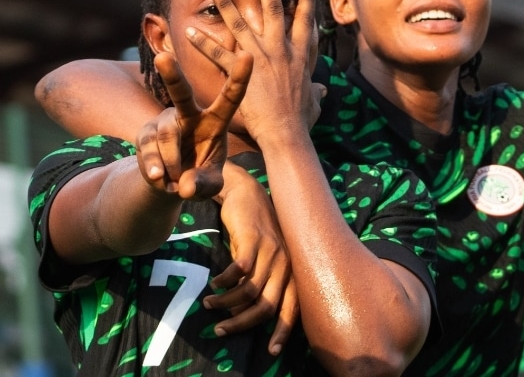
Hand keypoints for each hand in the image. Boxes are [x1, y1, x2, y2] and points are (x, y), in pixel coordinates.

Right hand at [135, 50, 251, 197]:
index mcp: (216, 120)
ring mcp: (165, 121)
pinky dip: (155, 169)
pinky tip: (159, 178)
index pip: (230, 97)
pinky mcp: (145, 133)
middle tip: (163, 57)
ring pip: (167, 137)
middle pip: (180, 93)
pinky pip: (149, 150)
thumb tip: (186, 186)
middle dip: (172, 75)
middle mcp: (189, 114)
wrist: (171, 184)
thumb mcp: (210, 184)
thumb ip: (204, 185)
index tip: (247, 54)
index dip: (239, 77)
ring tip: (176, 181)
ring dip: (173, 164)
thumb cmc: (201, 176)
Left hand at [186, 0, 323, 141]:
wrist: (287, 133)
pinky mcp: (241, 70)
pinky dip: (202, 43)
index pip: (305, 20)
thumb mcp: (313, 103)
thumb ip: (316, 93)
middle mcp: (282, 49)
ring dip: (226, 1)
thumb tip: (322, 90)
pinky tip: (188, 30)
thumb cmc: (302, 121)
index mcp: (300, 55)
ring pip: (240, 21)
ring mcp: (260, 57)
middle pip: (274, 7)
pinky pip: (217, 53)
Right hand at [203, 162, 298, 354]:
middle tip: (220, 330)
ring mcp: (271, 251)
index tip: (271, 352)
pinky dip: (224, 282)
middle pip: (266, 306)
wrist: (246, 192)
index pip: (293, 308)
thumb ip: (263, 281)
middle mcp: (286, 263)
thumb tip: (248, 312)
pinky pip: (238, 271)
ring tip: (210, 303)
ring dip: (226, 303)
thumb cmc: (255, 230)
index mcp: (293, 270)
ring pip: (248, 291)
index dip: (282, 331)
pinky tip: (214, 283)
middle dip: (242, 323)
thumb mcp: (265, 257)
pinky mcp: (253, 240)